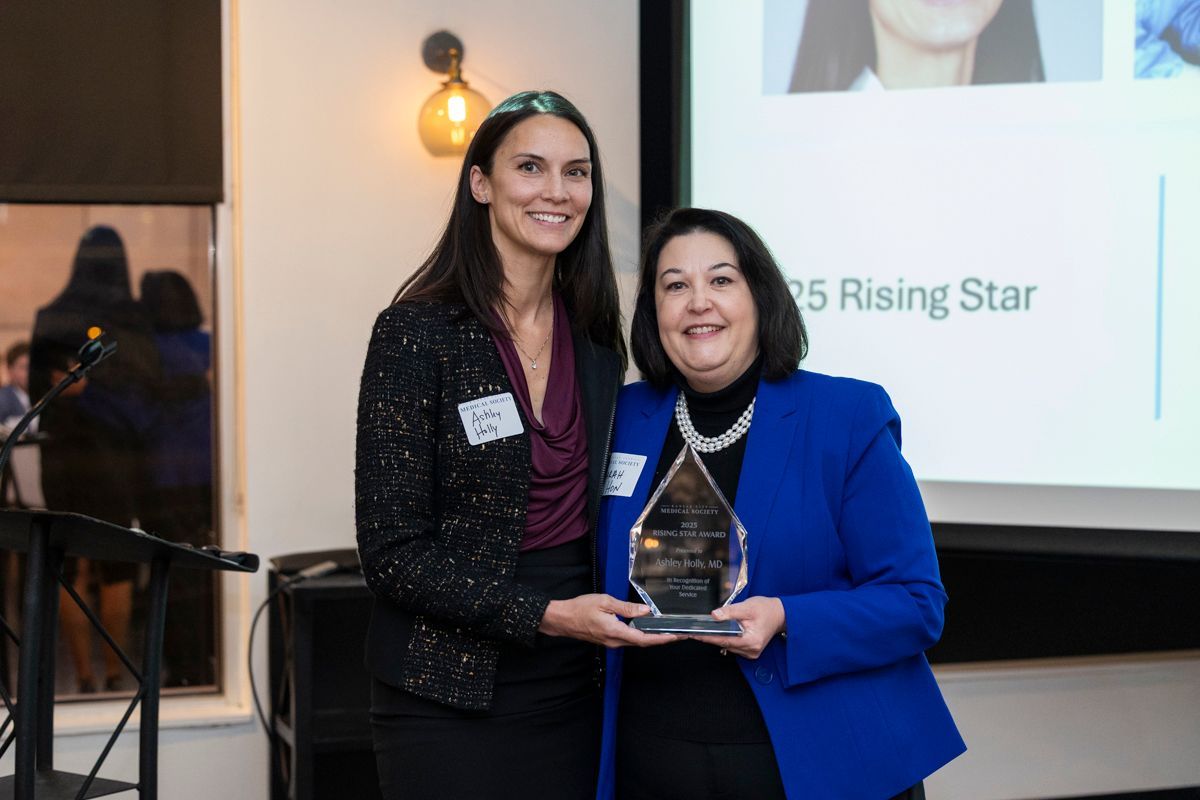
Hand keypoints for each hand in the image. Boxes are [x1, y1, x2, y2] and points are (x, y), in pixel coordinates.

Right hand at [539, 594, 677, 647]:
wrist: (562, 619)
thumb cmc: (580, 609)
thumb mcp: (605, 601)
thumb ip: (626, 607)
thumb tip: (645, 611)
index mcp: (615, 632)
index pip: (644, 639)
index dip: (661, 638)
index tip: (675, 636)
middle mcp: (615, 641)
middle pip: (643, 642)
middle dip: (661, 638)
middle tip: (677, 633)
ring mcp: (611, 642)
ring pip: (635, 641)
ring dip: (651, 637)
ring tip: (665, 630)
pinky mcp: (608, 639)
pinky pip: (628, 638)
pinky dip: (640, 634)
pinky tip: (645, 627)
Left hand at [690, 596, 784, 658]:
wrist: (780, 614)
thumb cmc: (766, 610)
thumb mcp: (747, 607)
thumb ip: (730, 612)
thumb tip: (714, 616)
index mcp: (751, 641)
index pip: (724, 640)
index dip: (708, 637)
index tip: (695, 635)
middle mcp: (751, 650)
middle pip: (725, 644)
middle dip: (711, 636)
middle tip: (695, 630)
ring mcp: (750, 652)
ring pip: (728, 645)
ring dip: (718, 637)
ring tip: (706, 629)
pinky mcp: (749, 650)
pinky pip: (733, 645)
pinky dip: (726, 638)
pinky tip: (721, 631)